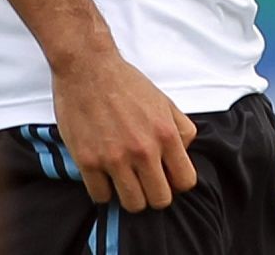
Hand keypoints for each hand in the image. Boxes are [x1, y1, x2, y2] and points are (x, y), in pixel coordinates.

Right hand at [51, 46, 197, 211]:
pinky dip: (104, 191)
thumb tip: (184, 151)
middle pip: (160, 199)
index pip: (186, 181)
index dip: (178, 183)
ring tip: (126, 181)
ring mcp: (115, 158)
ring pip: (132, 204)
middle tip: (146, 183)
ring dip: (131, 197)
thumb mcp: (164, 101)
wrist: (89, 70)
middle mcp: (144, 150)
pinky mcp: (88, 162)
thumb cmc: (126, 84)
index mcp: (166, 134)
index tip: (168, 178)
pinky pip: (101, 197)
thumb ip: (181, 128)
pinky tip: (105, 176)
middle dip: (156, 195)